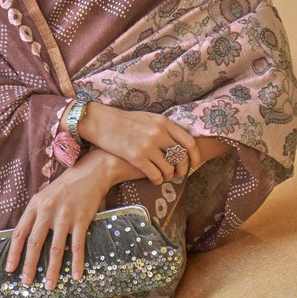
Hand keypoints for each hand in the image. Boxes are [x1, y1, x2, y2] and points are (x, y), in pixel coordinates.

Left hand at [4, 148, 110, 291]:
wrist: (90, 173)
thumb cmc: (65, 187)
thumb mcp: (44, 195)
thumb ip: (35, 214)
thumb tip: (24, 240)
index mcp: (36, 204)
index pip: (20, 232)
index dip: (14, 252)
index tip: (10, 268)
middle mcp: (48, 209)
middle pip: (35, 243)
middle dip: (30, 265)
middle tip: (26, 282)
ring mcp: (65, 215)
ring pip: (56, 248)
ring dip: (52, 270)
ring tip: (50, 285)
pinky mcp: (81, 219)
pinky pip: (77, 245)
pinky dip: (77, 262)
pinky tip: (76, 275)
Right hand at [79, 103, 200, 184]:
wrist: (101, 122)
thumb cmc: (124, 120)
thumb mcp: (147, 118)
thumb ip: (163, 127)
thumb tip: (177, 141)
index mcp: (163, 122)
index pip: (188, 141)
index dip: (195, 156)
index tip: (195, 164)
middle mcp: (158, 133)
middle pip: (181, 157)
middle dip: (182, 169)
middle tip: (178, 174)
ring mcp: (148, 146)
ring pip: (169, 169)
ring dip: (169, 176)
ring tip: (164, 176)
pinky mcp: (137, 157)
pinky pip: (156, 175)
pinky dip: (157, 180)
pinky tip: (154, 179)